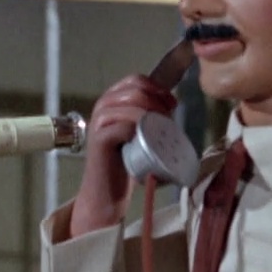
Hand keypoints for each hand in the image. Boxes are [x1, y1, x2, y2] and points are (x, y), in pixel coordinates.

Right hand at [67, 74, 176, 235]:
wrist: (107, 191)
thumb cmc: (126, 162)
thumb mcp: (140, 132)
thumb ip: (149, 115)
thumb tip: (171, 103)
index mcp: (112, 100)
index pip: (136, 80)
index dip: (158, 88)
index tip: (172, 104)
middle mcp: (103, 106)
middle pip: (135, 89)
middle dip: (158, 101)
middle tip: (169, 119)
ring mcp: (99, 121)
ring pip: (130, 105)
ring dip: (152, 114)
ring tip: (162, 130)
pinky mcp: (99, 138)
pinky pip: (123, 126)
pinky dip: (138, 130)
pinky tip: (145, 140)